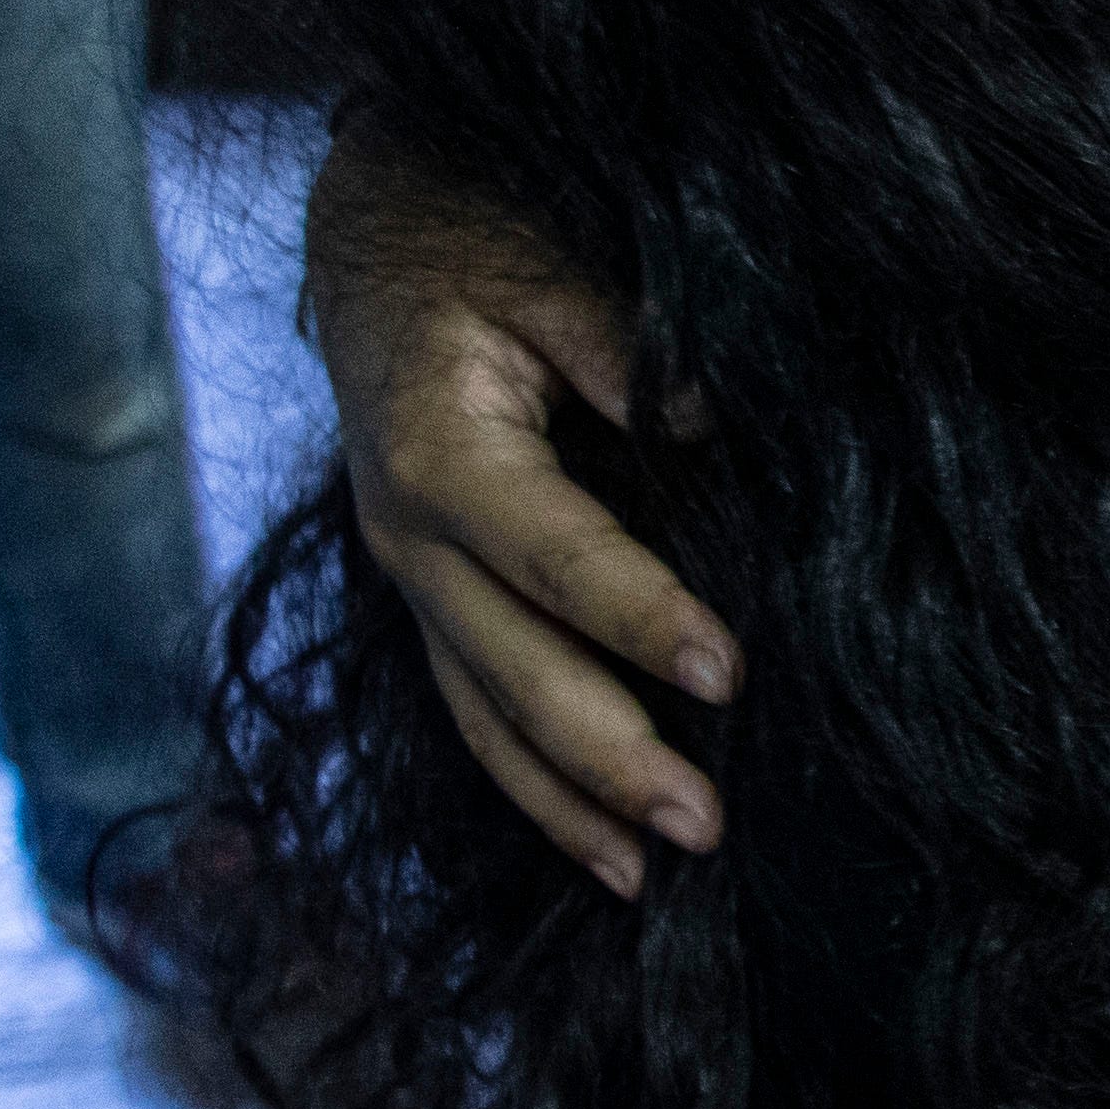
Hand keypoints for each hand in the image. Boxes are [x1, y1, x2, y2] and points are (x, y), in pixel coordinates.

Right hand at [306, 136, 732, 895]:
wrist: (381, 235)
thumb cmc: (480, 239)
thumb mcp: (551, 262)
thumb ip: (632, 346)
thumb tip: (715, 423)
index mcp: (442, 452)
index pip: (555, 552)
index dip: (640, 614)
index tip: (728, 669)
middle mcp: (411, 535)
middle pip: (510, 666)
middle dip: (609, 752)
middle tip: (705, 820)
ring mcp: (416, 577)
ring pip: (485, 715)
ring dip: (571, 801)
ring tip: (659, 872)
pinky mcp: (436, 598)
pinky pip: (479, 708)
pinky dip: (537, 787)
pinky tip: (606, 853)